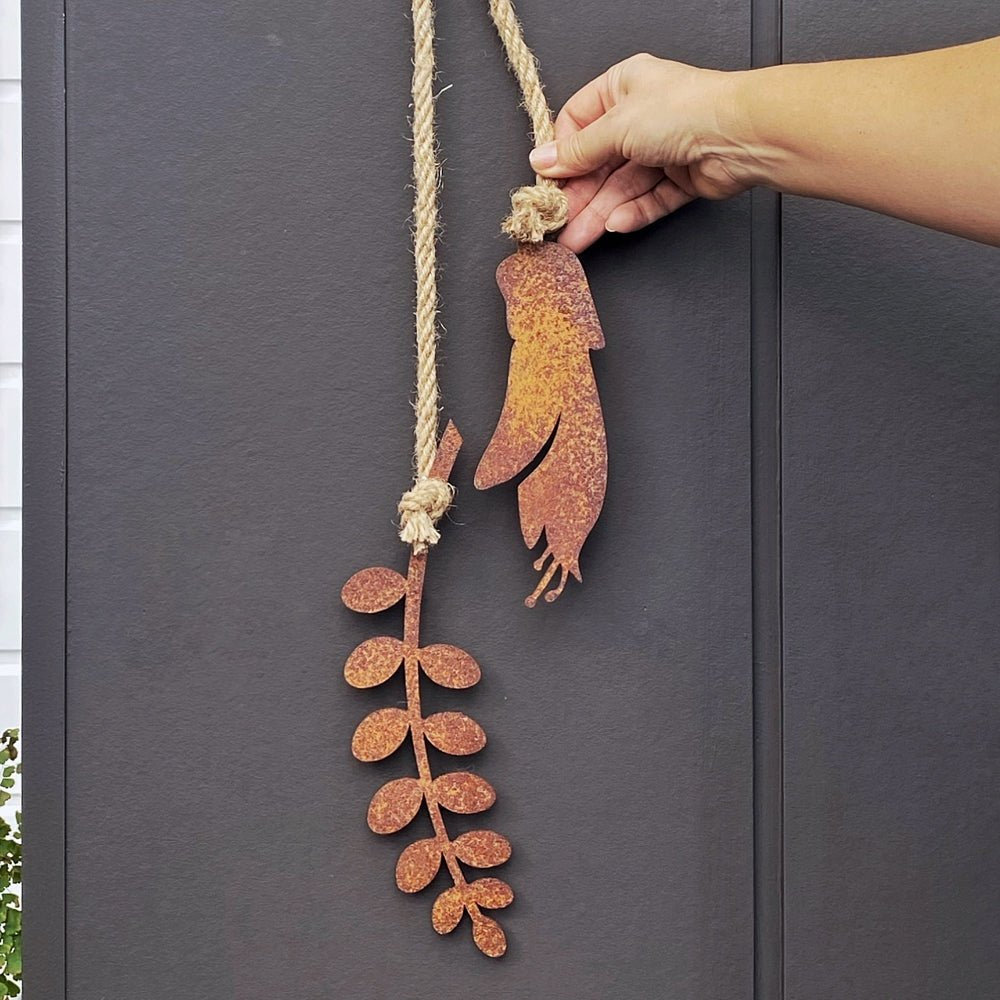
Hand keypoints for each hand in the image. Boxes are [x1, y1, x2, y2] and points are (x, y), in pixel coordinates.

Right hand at [530, 54, 750, 252]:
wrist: (740, 135)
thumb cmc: (684, 110)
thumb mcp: (616, 126)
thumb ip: (577, 150)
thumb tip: (542, 160)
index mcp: (623, 88)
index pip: (578, 123)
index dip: (562, 154)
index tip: (548, 182)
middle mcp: (642, 117)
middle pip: (599, 163)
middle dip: (580, 195)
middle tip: (559, 223)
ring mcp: (662, 149)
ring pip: (622, 187)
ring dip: (599, 214)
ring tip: (577, 239)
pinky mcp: (681, 178)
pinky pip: (649, 200)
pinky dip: (632, 213)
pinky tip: (616, 225)